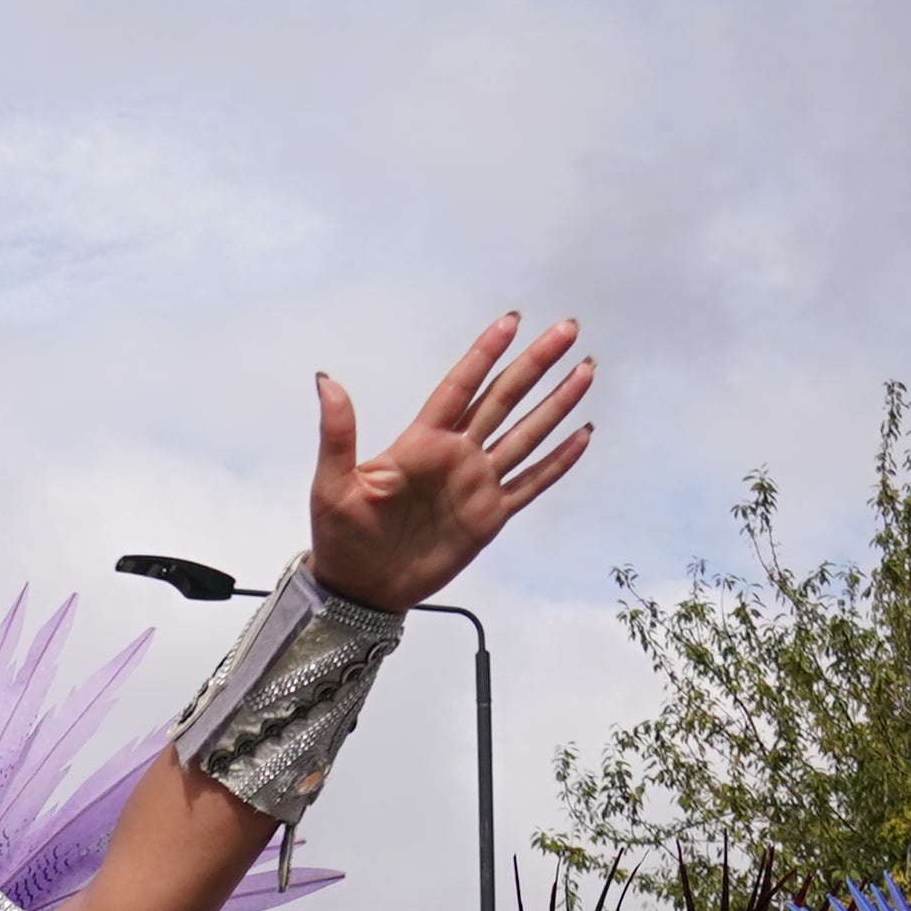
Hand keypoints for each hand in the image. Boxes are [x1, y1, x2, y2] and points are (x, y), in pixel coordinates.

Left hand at [304, 313, 591, 612]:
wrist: (361, 588)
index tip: (512, 321)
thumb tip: (325, 380)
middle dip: (535, 364)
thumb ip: (338, 433)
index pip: (460, 387)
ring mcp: (477, 484)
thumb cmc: (341, 536)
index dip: (485, 354)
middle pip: (504, 399)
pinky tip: (582, 435)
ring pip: (526, 435)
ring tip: (585, 372)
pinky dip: (558, 461)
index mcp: (421, 442)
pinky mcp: (490, 516)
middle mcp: (456, 454)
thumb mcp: (332, 483)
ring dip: (556, 404)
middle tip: (567, 329)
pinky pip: (532, 484)